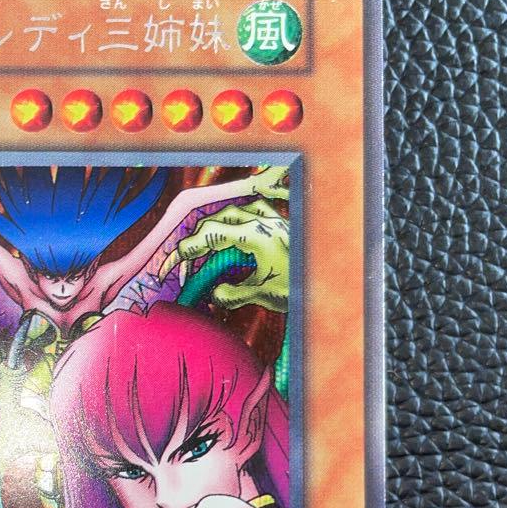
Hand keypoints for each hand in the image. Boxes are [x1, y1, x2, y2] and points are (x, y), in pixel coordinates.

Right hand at [159, 167, 289, 312]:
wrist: (331, 283)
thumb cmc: (300, 286)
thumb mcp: (263, 294)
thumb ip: (233, 294)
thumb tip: (215, 295)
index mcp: (253, 236)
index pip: (210, 235)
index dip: (188, 247)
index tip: (175, 259)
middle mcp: (262, 222)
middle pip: (220, 219)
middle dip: (200, 236)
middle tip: (189, 255)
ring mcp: (274, 220)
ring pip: (237, 212)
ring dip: (219, 225)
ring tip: (210, 243)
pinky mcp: (283, 224)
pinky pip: (255, 213)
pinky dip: (241, 221)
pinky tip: (239, 234)